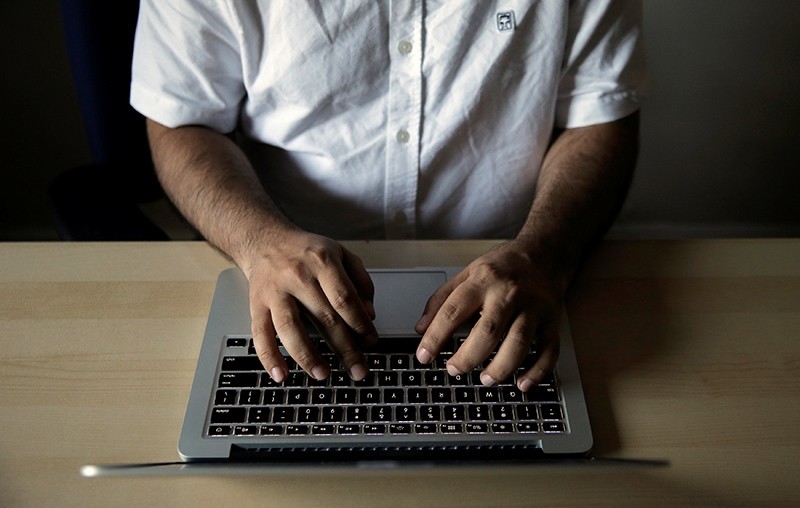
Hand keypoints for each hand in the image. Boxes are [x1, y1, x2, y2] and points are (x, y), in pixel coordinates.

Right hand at [243, 231, 376, 382]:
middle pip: (324, 317)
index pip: (345, 298)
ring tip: (323, 374)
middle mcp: (298, 275)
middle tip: (358, 371)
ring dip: (308, 356)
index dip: (360, 323)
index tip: (370, 342)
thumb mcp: (341, 254)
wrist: (265, 240)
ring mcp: (275, 291)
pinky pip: (260, 334)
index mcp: (322, 261)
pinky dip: (269, 357)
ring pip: (291, 328)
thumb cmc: (306, 251)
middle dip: (345, 348)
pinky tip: (281, 375)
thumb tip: (369, 315)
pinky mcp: (256, 304)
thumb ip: (360, 281)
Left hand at [415, 242, 564, 391]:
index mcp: (483, 280)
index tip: (424, 356)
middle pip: (488, 330)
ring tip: (485, 379)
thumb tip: (421, 329)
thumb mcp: (467, 273)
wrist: (544, 253)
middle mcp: (508, 293)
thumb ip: (441, 300)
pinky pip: (549, 349)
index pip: (453, 310)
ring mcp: (533, 307)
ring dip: (501, 367)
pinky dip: (537, 371)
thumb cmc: (502, 267)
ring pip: (519, 342)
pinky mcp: (551, 320)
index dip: (435, 336)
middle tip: (454, 370)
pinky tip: (522, 384)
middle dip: (468, 357)